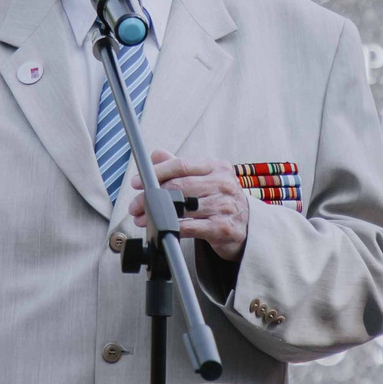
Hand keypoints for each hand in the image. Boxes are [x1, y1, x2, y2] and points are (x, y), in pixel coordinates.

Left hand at [127, 150, 249, 261]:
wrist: (246, 226)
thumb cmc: (221, 200)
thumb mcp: (205, 178)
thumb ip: (180, 166)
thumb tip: (156, 154)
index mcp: (217, 167)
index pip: (182, 165)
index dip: (157, 172)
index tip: (138, 181)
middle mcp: (223, 184)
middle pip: (179, 186)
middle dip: (152, 197)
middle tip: (135, 205)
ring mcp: (224, 206)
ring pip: (182, 207)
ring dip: (157, 215)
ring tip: (142, 218)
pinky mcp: (223, 228)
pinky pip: (190, 227)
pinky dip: (172, 228)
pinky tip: (162, 229)